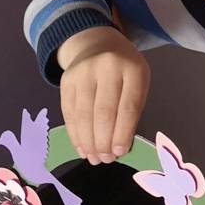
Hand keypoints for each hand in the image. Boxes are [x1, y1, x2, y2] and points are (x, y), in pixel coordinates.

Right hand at [58, 26, 149, 163]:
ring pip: (84, 115)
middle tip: (105, 160)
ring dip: (88, 142)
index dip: (123, 132)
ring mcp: (83, 72)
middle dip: (104, 141)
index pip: (127, 106)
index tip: (120, 152)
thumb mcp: (138, 82)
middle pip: (103, 112)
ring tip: (94, 158)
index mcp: (132, 69)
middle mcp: (106, 67)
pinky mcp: (66, 80)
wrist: (97, 44)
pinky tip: (82, 148)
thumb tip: (118, 147)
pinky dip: (75, 134)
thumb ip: (131, 110)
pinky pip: (69, 113)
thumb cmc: (124, 71)